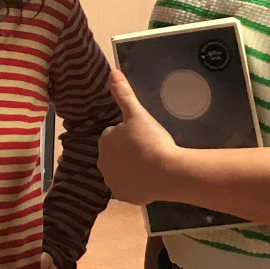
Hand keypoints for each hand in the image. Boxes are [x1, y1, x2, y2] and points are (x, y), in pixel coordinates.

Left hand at [98, 69, 182, 206]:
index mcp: (104, 141)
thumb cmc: (151, 140)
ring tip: (149, 164)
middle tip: (147, 149)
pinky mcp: (124, 197)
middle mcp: (102, 163)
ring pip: (120, 171)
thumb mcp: (138, 113)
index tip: (141, 135)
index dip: (127, 134)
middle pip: (114, 154)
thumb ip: (124, 94)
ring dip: (130, 168)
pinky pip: (128, 188)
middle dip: (126, 152)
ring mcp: (112, 182)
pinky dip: (136, 184)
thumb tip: (112, 71)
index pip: (112, 134)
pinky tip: (149, 180)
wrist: (167, 172)